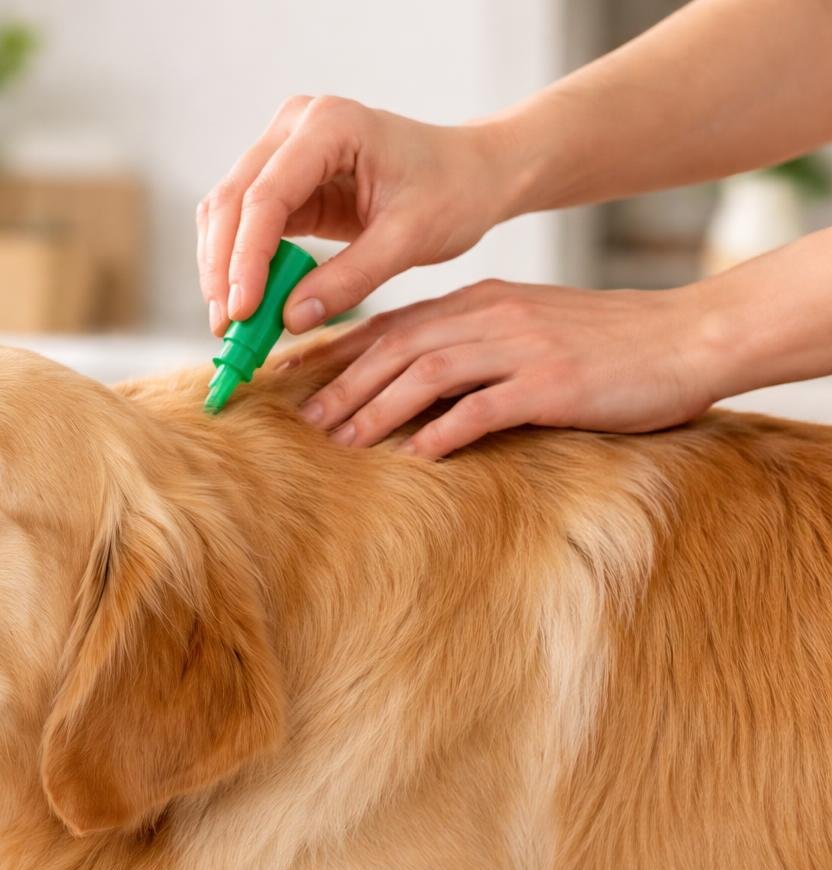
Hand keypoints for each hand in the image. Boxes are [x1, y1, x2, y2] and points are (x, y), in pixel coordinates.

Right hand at [196, 95, 518, 336]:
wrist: (471, 173)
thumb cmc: (452, 192)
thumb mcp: (409, 239)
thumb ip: (350, 278)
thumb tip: (290, 319)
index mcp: (332, 125)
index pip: (267, 195)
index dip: (246, 258)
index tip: (242, 312)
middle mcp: (296, 126)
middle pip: (232, 200)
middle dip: (223, 268)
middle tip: (227, 329)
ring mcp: (283, 149)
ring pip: (226, 211)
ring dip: (221, 268)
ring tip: (231, 324)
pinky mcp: (282, 179)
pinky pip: (244, 223)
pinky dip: (239, 264)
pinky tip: (245, 302)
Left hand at [295, 279, 723, 457]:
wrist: (686, 338)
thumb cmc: (603, 344)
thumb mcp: (525, 329)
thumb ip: (470, 345)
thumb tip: (409, 382)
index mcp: (480, 301)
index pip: (391, 322)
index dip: (337, 349)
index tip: (295, 377)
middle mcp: (491, 316)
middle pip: (397, 346)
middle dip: (344, 383)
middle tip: (306, 420)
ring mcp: (521, 347)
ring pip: (427, 373)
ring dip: (378, 409)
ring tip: (343, 444)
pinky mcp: (552, 383)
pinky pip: (484, 409)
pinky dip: (444, 432)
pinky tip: (416, 457)